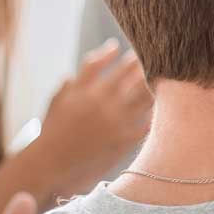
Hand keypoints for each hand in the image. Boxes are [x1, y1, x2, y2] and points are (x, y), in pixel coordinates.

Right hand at [39, 41, 154, 188]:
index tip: (117, 47)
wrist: (51, 166)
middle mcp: (99, 101)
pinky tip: (162, 108)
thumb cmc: (52, 134)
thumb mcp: (56, 104)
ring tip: (160, 80)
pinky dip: (154, 113)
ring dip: (152, 86)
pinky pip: (146, 121)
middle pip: (127, 74)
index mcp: (80, 90)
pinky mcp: (124, 139)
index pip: (98, 63)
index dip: (109, 53)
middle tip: (150, 57)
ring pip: (143, 95)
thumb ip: (70, 84)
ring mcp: (114, 120)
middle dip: (139, 63)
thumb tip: (81, 68)